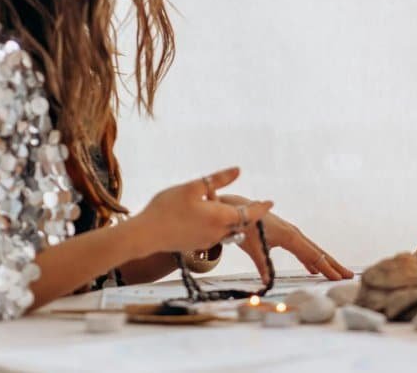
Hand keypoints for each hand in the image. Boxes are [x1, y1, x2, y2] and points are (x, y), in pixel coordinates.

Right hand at [130, 167, 271, 256]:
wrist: (145, 236)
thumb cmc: (167, 208)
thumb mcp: (193, 187)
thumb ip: (217, 180)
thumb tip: (238, 170)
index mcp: (221, 217)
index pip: (250, 214)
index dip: (261, 207)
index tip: (271, 202)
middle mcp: (218, 232)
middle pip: (240, 223)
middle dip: (247, 213)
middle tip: (252, 203)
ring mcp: (207, 241)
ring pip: (227, 229)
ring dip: (229, 218)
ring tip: (218, 203)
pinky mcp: (197, 245)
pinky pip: (215, 234)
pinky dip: (217, 225)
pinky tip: (202, 214)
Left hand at [216, 194, 353, 281]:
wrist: (238, 209)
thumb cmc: (245, 227)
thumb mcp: (252, 247)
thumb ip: (262, 264)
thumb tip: (267, 283)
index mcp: (289, 236)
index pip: (313, 255)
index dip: (326, 267)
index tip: (339, 278)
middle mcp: (294, 233)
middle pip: (318, 251)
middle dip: (334, 264)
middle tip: (349, 276)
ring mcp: (290, 234)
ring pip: (312, 250)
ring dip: (325, 262)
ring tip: (337, 273)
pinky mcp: (285, 235)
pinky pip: (303, 249)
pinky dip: (311, 259)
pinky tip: (313, 269)